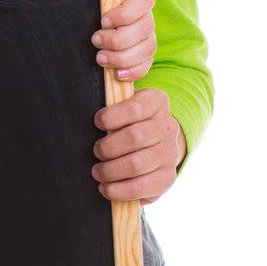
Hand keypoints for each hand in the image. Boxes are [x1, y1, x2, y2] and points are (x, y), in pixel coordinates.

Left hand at [76, 0, 156, 80]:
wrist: (62, 12)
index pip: (145, 1)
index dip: (127, 14)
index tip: (103, 20)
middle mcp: (142, 13)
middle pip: (147, 28)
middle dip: (121, 39)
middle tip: (94, 41)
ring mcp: (142, 34)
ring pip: (148, 48)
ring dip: (124, 57)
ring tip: (99, 58)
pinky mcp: (137, 54)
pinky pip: (146, 64)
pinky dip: (134, 71)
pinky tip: (116, 74)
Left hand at [92, 88, 184, 203]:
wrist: (152, 143)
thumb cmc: (125, 121)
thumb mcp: (121, 101)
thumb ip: (113, 92)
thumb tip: (115, 75)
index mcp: (156, 102)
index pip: (135, 108)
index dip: (111, 117)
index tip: (97, 122)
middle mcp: (167, 127)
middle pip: (135, 137)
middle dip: (108, 147)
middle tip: (96, 151)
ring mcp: (169, 153)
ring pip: (137, 164)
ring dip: (110, 170)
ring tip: (98, 171)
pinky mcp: (167, 177)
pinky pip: (141, 187)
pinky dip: (118, 190)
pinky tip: (106, 187)